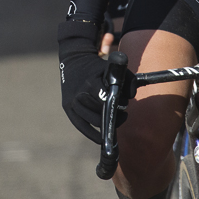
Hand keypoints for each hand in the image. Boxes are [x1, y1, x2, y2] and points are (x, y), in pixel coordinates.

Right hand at [58, 21, 130, 142]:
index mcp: (91, 84)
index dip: (117, 107)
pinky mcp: (67, 107)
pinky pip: (81, 126)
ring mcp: (72, 102)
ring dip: (105, 123)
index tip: (123, 107)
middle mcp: (79, 95)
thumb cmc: (97, 66)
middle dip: (113, 115)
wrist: (74, 60)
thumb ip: (128, 80)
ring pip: (93, 122)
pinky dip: (92, 134)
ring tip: (112, 117)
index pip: (107, 103)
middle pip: (101, 115)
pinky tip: (101, 138)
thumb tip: (131, 97)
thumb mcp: (114, 69)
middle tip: (120, 113)